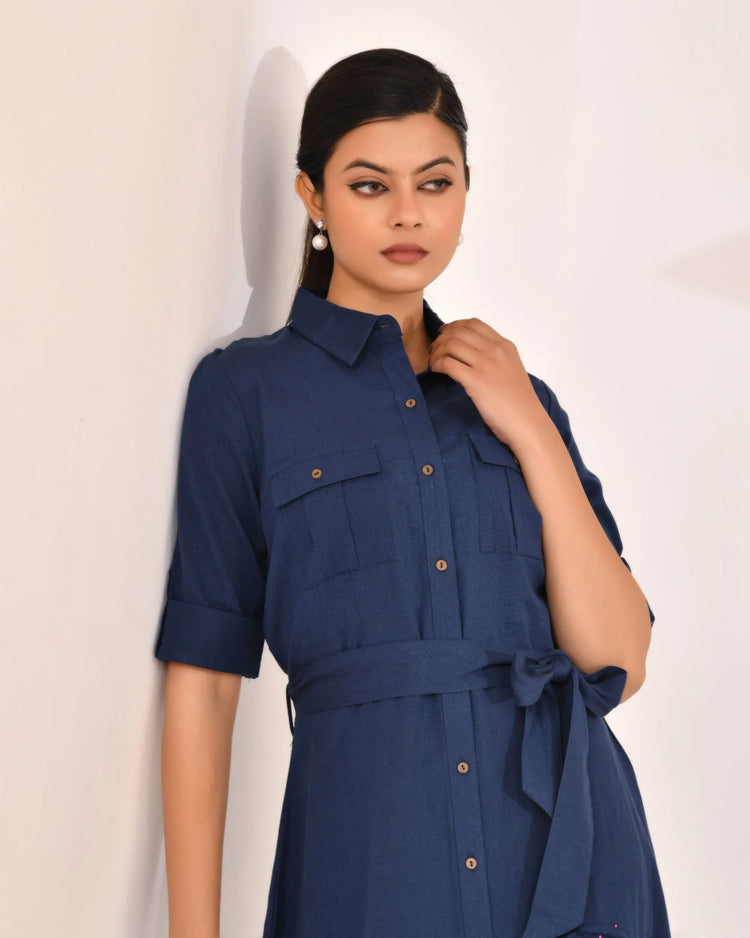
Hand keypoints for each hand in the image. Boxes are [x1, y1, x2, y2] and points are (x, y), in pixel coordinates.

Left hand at [428, 318, 549, 449]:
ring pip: (450, 344)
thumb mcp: (511, 369)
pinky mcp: (476, 380)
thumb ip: (496, 358)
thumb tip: (472, 354)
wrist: (527, 422)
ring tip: (433, 362)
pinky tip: (436, 371)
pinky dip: (437, 364)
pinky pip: (447, 363)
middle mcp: (495, 350)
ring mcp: (486, 364)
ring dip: (436, 352)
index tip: (444, 334)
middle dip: (441, 339)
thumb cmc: (518, 403)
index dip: (454, 325)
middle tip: (433, 350)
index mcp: (504, 345)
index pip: (474, 324)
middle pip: (458, 331)